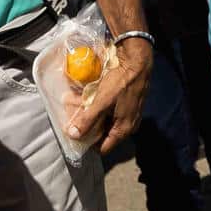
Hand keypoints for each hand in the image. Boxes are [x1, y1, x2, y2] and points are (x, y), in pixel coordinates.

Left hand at [66, 38, 151, 152]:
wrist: (137, 62)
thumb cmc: (121, 83)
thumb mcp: (102, 102)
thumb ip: (88, 120)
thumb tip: (73, 136)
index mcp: (123, 130)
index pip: (103, 148)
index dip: (88, 144)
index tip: (75, 135)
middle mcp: (128, 125)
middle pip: (104, 134)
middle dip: (88, 127)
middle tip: (75, 118)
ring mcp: (129, 114)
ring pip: (106, 121)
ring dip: (93, 115)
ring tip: (80, 106)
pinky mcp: (127, 103)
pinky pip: (110, 111)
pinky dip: (100, 107)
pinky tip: (91, 98)